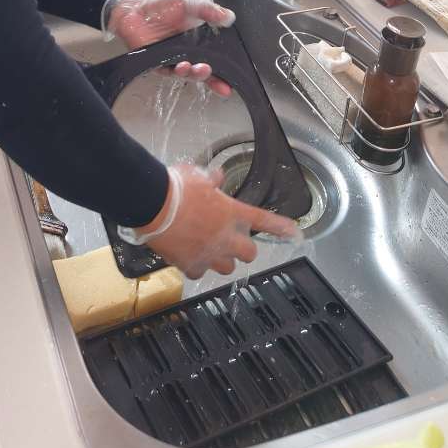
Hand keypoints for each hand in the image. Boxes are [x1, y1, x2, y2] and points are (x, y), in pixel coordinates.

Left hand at [102, 0, 235, 96]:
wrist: (135, 7)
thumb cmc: (161, 4)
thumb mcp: (189, 3)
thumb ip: (209, 11)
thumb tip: (230, 17)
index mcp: (199, 40)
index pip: (215, 58)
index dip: (224, 71)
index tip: (232, 80)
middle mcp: (187, 52)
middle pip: (203, 71)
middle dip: (212, 79)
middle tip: (218, 79)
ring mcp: (173, 59)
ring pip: (187, 73)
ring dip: (194, 74)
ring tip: (196, 68)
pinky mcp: (157, 63)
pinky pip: (168, 71)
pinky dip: (174, 71)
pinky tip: (179, 67)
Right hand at [138, 164, 298, 279]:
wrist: (153, 204)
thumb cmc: (176, 187)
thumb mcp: (197, 175)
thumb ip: (211, 179)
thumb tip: (216, 175)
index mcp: (231, 212)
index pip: (264, 220)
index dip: (281, 227)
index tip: (295, 234)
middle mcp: (226, 237)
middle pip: (249, 253)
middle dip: (243, 248)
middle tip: (231, 241)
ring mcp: (209, 253)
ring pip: (227, 268)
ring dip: (222, 259)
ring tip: (209, 249)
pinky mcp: (191, 264)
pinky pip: (200, 272)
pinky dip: (196, 266)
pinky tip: (188, 256)